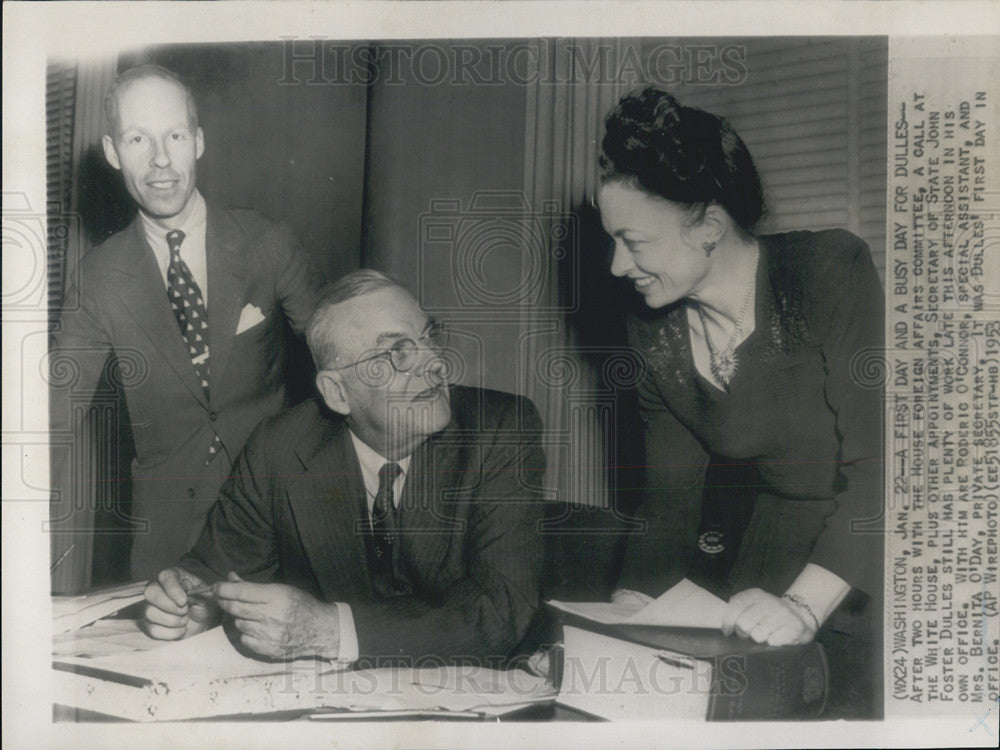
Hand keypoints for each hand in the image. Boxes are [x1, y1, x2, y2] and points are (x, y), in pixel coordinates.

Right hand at [142, 567, 217, 640]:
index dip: (173, 589)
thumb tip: (187, 589)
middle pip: (150, 592)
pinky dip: (170, 633)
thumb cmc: (206, 604)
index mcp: (175, 576)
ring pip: (149, 612)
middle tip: (185, 611)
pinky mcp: (150, 624)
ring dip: (171, 620)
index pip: (166, 576)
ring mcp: (152, 606)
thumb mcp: (209, 596)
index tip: (184, 601)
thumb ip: (201, 591)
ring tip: (185, 620)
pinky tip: (181, 629)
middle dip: (169, 605)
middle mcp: (159, 589)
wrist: (205, 623)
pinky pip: (152, 630)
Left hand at [214, 572, 340, 659]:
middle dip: (225, 601)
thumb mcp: (280, 589)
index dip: (224, 588)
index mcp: (277, 596)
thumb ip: (252, 586)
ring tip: (250, 614)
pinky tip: (256, 628)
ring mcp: (269, 635)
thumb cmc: (299, 605)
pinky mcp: (267, 649)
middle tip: (223, 598)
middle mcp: (272, 616)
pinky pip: (244, 639)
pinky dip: (246, 633)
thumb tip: (230, 577)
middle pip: (235, 608)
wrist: (318, 629)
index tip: (216, 587)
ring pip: (238, 623)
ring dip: (239, 618)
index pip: (241, 592)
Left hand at [721, 588, 816, 645]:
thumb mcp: (753, 605)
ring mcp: (783, 613)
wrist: (800, 614)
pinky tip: (778, 636)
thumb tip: (725, 627)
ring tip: (766, 634)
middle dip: (743, 633)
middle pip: (744, 624)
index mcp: (755, 594)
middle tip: (748, 634)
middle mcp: (769, 601)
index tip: (727, 631)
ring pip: (758, 635)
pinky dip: (773, 642)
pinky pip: (773, 641)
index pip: (735, 605)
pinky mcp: (795, 627)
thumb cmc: (769, 613)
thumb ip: (738, 610)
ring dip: (760, 639)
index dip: (728, 621)